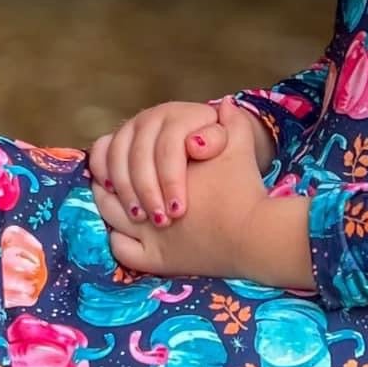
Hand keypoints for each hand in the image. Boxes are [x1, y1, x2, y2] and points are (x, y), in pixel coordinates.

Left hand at [91, 97, 269, 280]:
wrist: (256, 235)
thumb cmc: (243, 188)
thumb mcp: (238, 145)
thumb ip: (232, 121)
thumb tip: (228, 104)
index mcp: (159, 169)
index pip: (118, 158)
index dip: (113, 156)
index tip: (122, 156)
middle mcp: (147, 203)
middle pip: (111, 189)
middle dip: (111, 182)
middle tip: (114, 180)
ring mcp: (150, 235)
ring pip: (112, 220)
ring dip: (110, 209)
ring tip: (122, 201)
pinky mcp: (159, 262)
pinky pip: (123, 253)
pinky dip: (119, 242)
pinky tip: (127, 234)